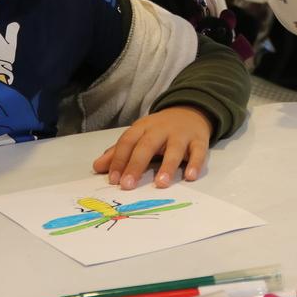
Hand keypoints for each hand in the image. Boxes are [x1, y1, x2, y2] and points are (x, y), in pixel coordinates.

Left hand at [93, 106, 211, 189]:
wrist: (191, 111)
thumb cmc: (160, 130)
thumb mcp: (139, 135)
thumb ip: (119, 152)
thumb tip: (97, 167)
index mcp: (143, 127)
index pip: (127, 141)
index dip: (118, 159)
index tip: (113, 180)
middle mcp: (161, 129)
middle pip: (147, 145)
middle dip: (136, 165)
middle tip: (128, 185)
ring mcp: (181, 134)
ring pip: (174, 149)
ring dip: (167, 166)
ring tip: (161, 183)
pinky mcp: (199, 140)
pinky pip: (198, 152)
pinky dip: (195, 164)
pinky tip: (190, 176)